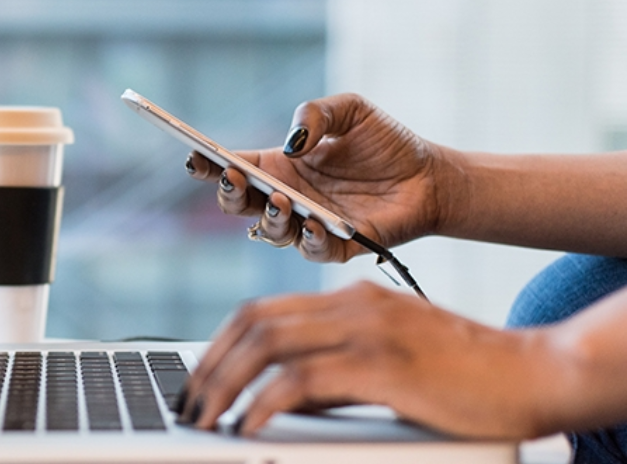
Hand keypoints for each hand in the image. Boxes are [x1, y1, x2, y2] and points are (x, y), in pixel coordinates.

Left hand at [177, 281, 562, 439]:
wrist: (534, 372)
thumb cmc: (464, 376)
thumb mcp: (386, 365)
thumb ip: (333, 374)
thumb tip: (278, 399)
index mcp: (350, 299)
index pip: (260, 312)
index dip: (218, 346)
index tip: (197, 381)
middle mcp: (352, 304)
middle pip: (252, 323)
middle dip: (209, 366)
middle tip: (188, 404)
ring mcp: (367, 329)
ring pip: (267, 345)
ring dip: (225, 384)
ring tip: (206, 418)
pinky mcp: (383, 362)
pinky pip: (302, 379)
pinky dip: (265, 402)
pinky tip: (250, 424)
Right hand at [187, 93, 454, 261]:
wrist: (430, 176)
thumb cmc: (386, 143)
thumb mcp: (351, 110)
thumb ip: (316, 114)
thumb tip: (292, 143)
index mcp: (280, 166)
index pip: (234, 167)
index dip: (209, 165)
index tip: (195, 157)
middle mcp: (287, 198)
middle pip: (240, 205)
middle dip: (229, 194)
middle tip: (234, 178)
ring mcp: (309, 225)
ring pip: (270, 232)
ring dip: (270, 218)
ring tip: (281, 200)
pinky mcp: (338, 247)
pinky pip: (313, 251)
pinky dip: (310, 240)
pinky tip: (316, 224)